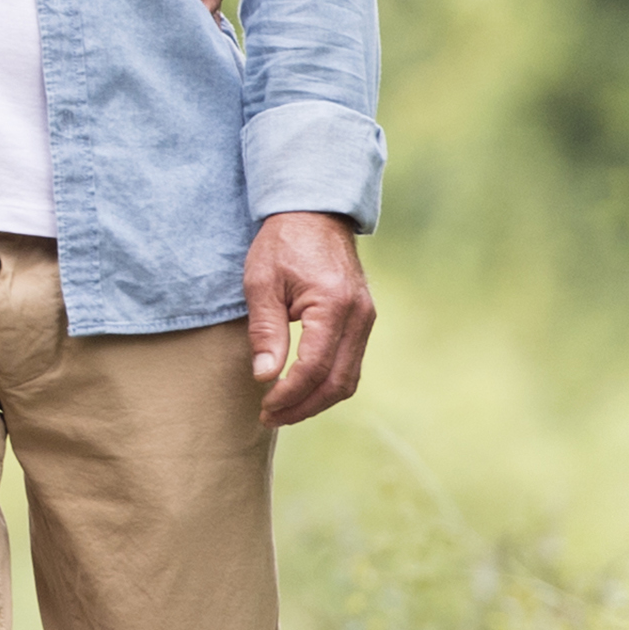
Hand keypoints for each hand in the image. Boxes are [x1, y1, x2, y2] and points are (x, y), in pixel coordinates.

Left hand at [242, 211, 371, 425]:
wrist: (314, 213)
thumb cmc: (283, 242)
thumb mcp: (262, 282)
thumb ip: (265, 331)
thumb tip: (265, 377)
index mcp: (333, 305)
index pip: (315, 367)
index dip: (289, 394)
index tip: (264, 405)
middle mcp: (358, 316)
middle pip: (338, 382)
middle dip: (304, 407)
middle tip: (271, 417)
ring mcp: (366, 319)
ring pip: (349, 378)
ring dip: (317, 400)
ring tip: (284, 409)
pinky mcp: (362, 320)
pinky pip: (351, 363)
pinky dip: (328, 383)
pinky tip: (301, 389)